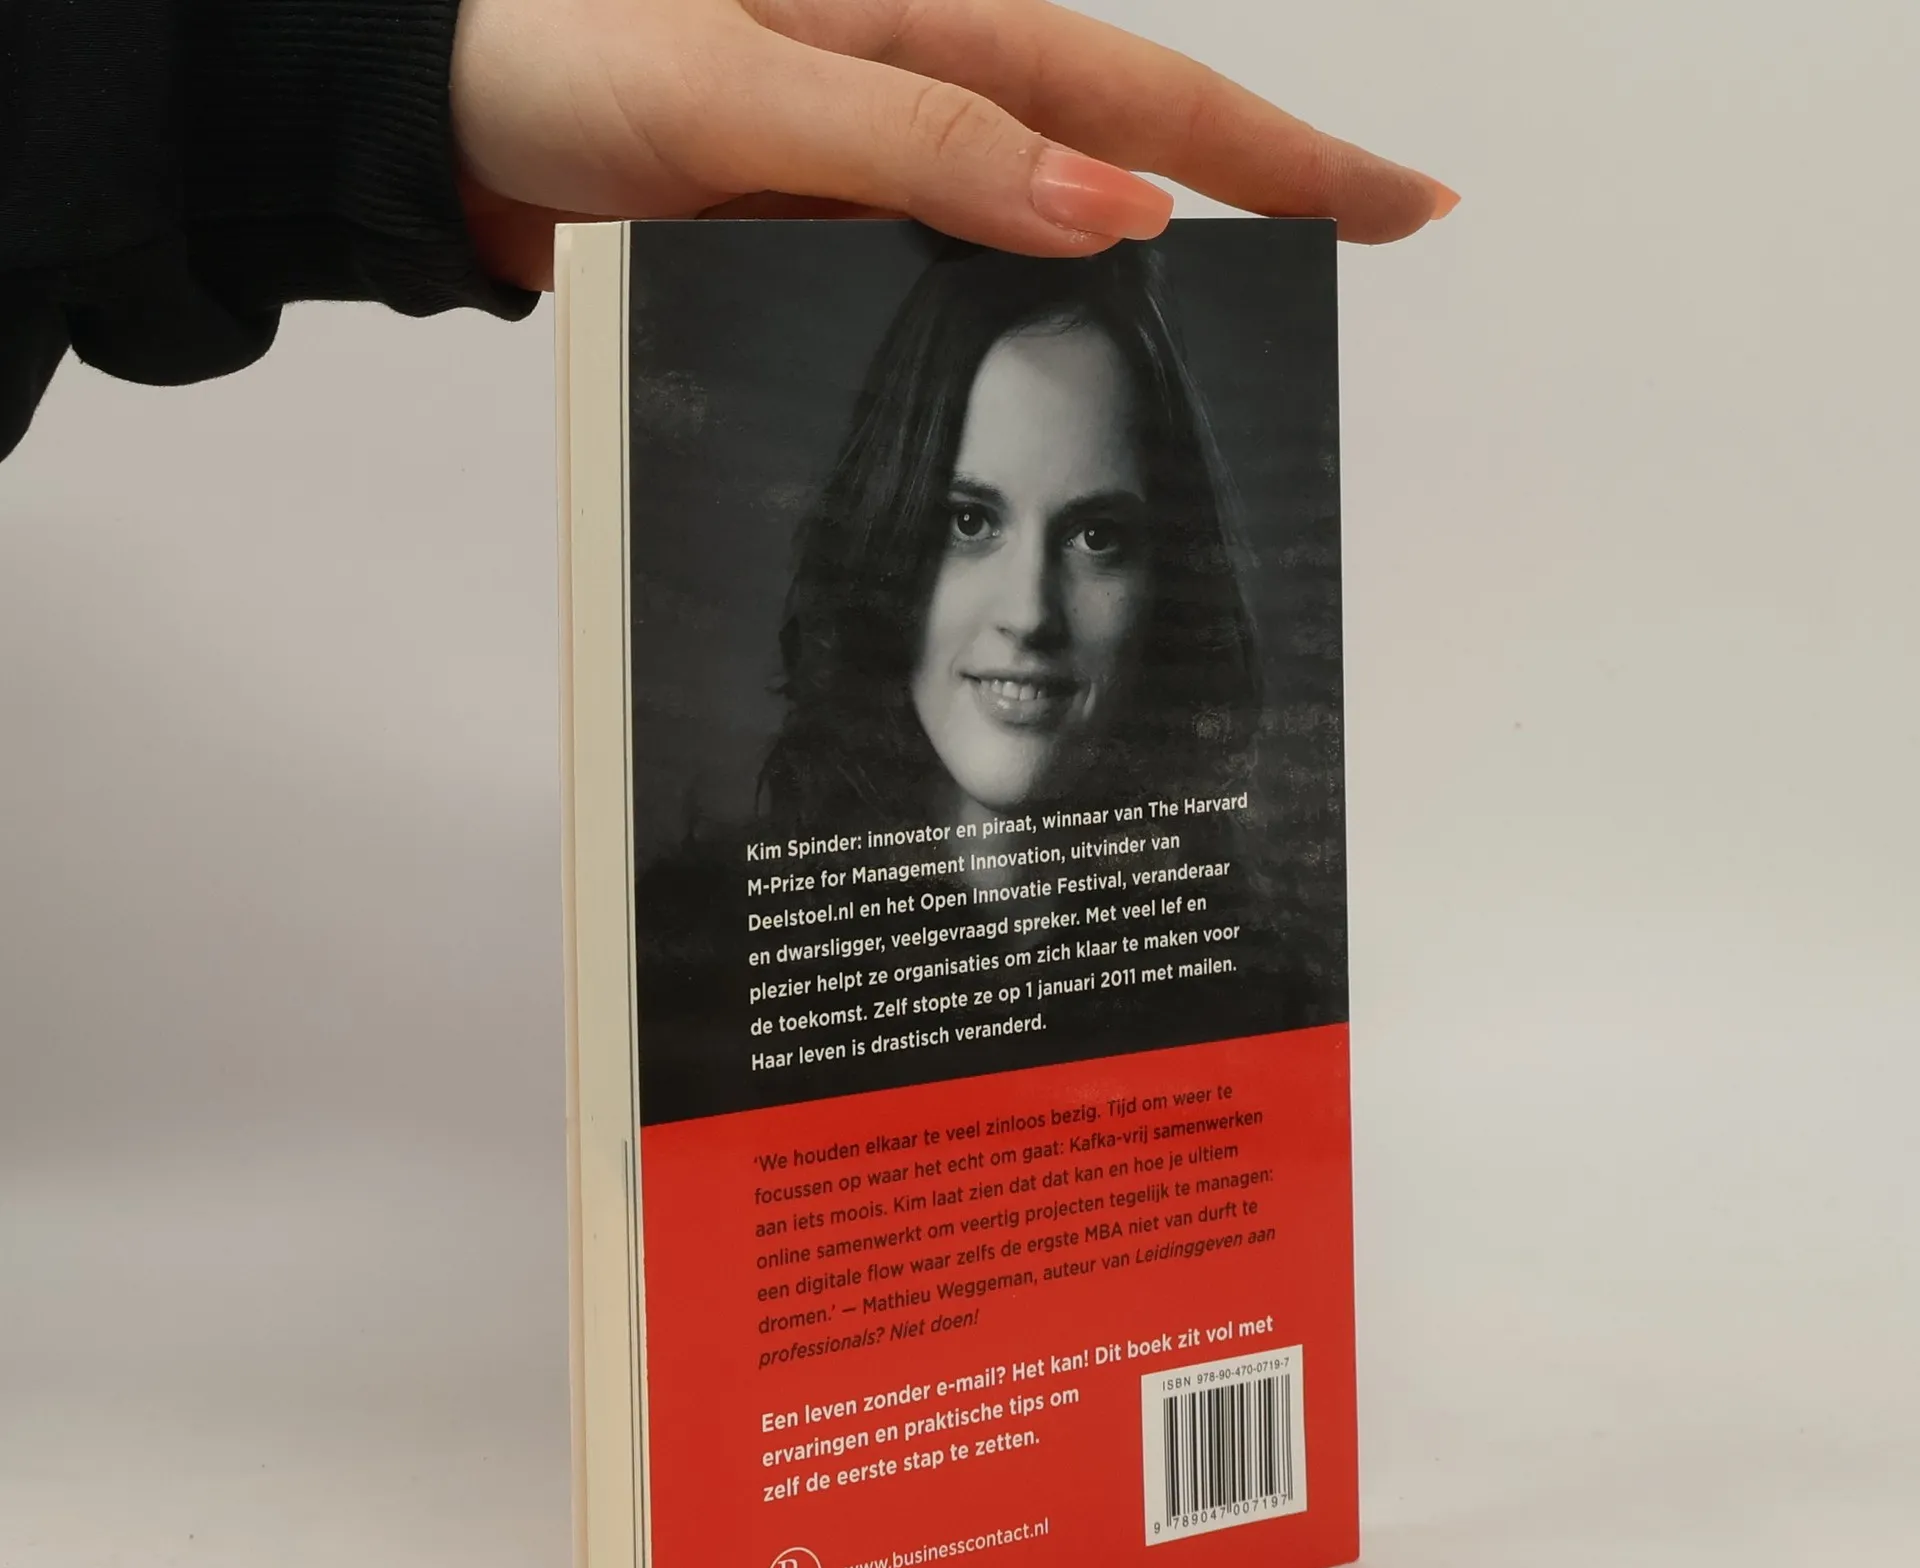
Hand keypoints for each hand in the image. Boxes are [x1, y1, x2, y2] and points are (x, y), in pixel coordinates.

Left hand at [450, 0, 1456, 289]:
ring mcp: (885, 153)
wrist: (434, 105)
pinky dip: (1029, 301)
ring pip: (1055, 208)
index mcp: (921, 23)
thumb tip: (1104, 203)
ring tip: (1273, 293)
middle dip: (1265, 182)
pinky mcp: (837, 212)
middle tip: (1386, 227)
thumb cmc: (552, 56)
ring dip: (1161, 250)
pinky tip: (1073, 333)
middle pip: (1132, 139)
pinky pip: (962, 259)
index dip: (1278, 151)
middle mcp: (921, 83)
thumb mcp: (736, 96)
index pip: (1141, 96)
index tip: (1398, 197)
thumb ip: (916, 144)